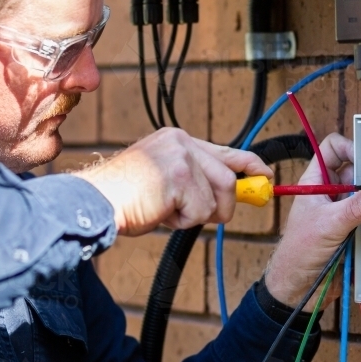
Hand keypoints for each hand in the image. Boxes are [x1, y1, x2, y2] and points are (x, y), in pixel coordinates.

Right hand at [74, 128, 272, 235]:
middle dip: (224, 205)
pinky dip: (183, 222)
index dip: (249, 165)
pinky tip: (159, 213)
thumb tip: (231, 196)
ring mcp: (181, 156)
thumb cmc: (125, 198)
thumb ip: (196, 181)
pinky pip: (201, 211)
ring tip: (167, 211)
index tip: (265, 176)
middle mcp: (181, 141)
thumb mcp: (165, 181)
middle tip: (204, 216)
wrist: (94, 202)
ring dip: (197, 215)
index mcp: (178, 139)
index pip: (225, 150)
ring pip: (218, 196)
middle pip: (228, 179)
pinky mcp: (180, 176)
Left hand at [264, 133, 360, 306]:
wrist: (300, 286)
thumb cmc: (296, 253)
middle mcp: (330, 193)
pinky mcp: (353, 227)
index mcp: (315, 182)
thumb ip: (353, 209)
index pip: (333, 148)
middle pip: (356, 170)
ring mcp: (342, 210)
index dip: (350, 147)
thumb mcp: (326, 225)